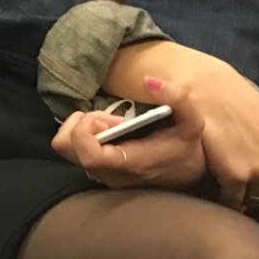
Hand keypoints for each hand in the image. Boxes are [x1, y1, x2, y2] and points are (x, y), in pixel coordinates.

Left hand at [52, 78, 205, 190]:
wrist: (189, 171)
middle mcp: (113, 176)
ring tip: (108, 123)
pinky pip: (73, 150)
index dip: (85, 131)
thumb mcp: (192, 119)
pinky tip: (106, 131)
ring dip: (82, 129)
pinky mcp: (99, 173)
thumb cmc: (186, 144)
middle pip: (70, 149)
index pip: (90, 157)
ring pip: (66, 150)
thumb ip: (176, 98)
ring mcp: (104, 177)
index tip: (103, 117)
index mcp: (133, 164)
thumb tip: (148, 81)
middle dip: (84, 124)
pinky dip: (82, 134)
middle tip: (109, 117)